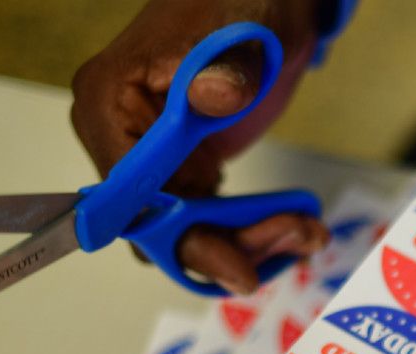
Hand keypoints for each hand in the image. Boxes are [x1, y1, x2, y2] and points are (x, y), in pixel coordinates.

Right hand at [71, 0, 329, 293]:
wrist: (266, 1)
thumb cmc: (239, 4)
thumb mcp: (238, 36)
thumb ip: (225, 72)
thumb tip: (212, 96)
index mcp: (108, 103)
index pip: (128, 195)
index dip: (178, 235)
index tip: (233, 265)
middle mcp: (119, 138)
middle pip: (158, 225)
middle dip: (227, 245)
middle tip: (294, 237)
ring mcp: (155, 159)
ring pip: (187, 231)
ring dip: (249, 243)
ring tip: (307, 231)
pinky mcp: (187, 169)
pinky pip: (209, 220)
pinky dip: (252, 230)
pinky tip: (297, 226)